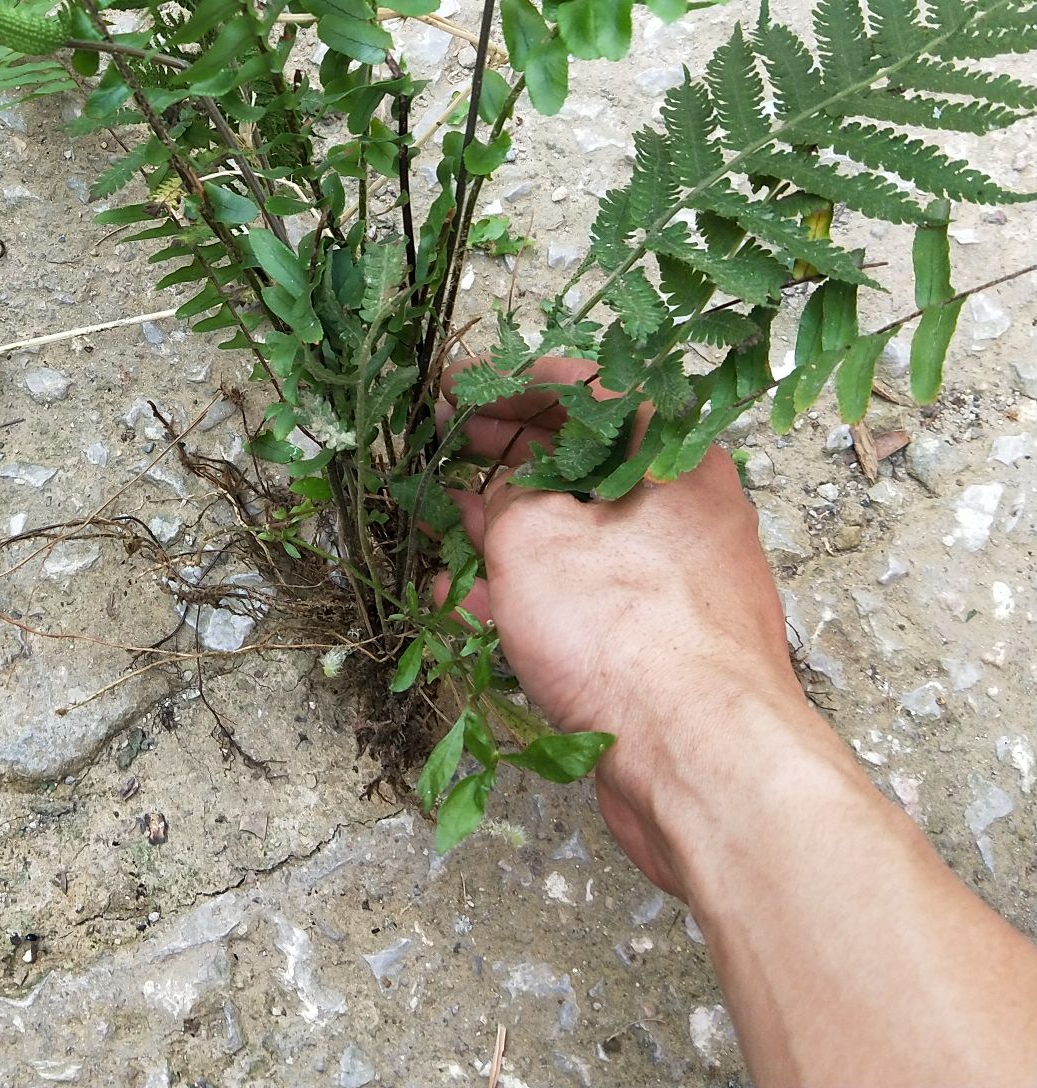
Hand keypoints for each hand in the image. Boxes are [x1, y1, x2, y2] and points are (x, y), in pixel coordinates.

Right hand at [435, 357, 802, 893]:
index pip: (589, 388)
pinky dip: (534, 591)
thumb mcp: (532, 537)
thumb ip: (502, 497)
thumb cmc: (625, 632)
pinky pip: (591, 592)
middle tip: (449, 447)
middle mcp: (687, 506)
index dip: (513, 384)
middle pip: (585, 459)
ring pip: (582, 532)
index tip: (458, 389)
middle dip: (506, 457)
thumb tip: (494, 491)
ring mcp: (680, 575)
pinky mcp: (666, 639)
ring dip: (508, 531)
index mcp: (673, 455)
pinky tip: (470, 607)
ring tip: (445, 533)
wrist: (702, 762)